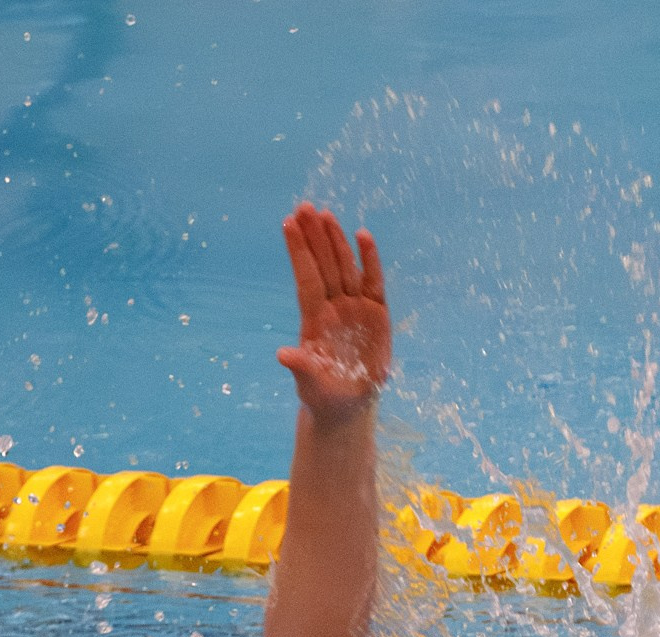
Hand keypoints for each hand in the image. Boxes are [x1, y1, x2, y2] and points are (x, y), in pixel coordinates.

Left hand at [277, 202, 389, 415]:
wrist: (348, 406)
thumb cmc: (325, 396)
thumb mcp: (311, 386)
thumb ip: (301, 368)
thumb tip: (283, 354)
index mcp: (315, 321)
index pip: (306, 279)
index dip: (298, 252)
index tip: (289, 224)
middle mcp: (333, 308)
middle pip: (323, 265)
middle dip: (314, 236)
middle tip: (305, 206)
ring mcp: (355, 308)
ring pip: (344, 267)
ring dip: (336, 241)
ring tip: (326, 214)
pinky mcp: (376, 313)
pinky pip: (373, 281)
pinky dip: (369, 260)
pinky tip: (363, 235)